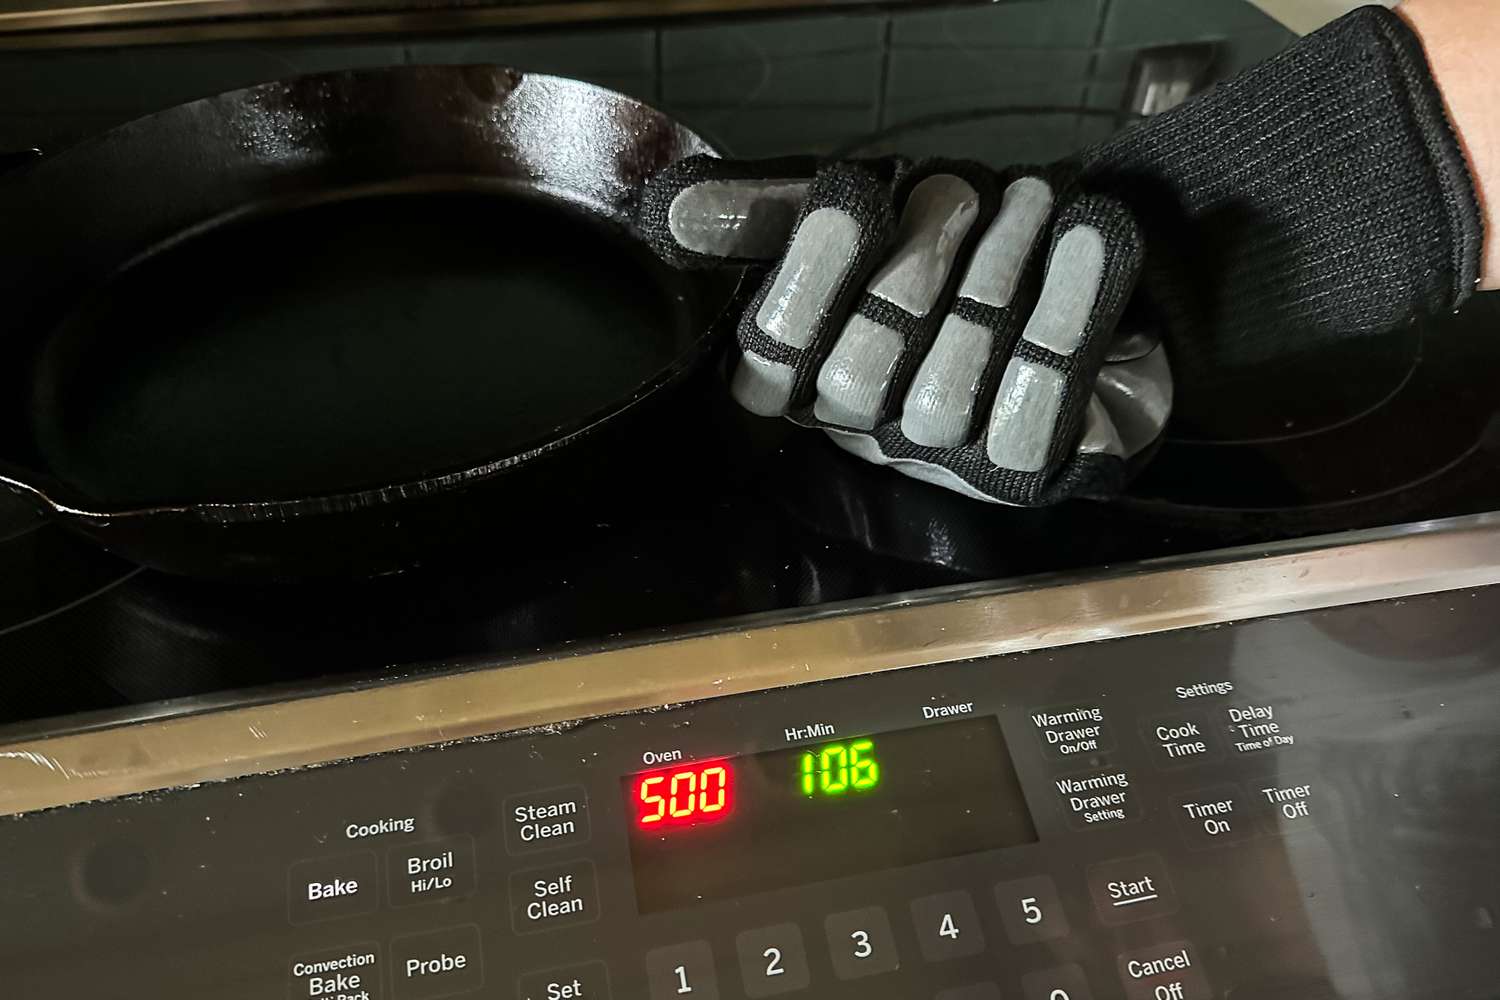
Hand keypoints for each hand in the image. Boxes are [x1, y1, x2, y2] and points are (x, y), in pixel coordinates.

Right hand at [639, 155, 1171, 505]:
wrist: (1080, 276)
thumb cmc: (952, 247)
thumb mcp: (856, 216)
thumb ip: (765, 212)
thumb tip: (672, 210)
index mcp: (807, 382)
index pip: (766, 370)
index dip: (805, 285)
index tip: (849, 196)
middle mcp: (870, 432)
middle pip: (857, 381)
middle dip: (910, 272)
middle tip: (956, 191)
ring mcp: (949, 461)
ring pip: (946, 395)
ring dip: (991, 279)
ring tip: (1025, 200)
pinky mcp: (1031, 466)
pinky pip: (1036, 412)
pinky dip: (1065, 314)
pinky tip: (1084, 235)